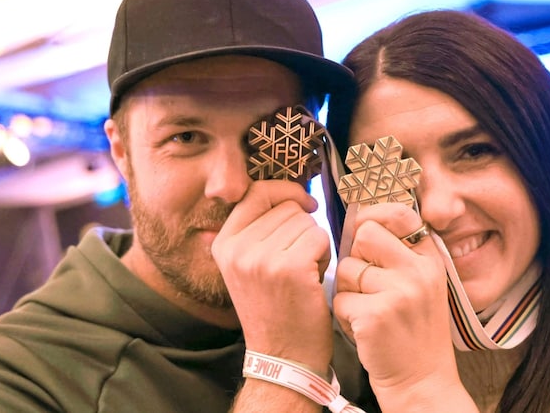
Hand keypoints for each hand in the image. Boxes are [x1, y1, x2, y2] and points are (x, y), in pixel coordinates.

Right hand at [212, 180, 332, 372]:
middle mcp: (237, 248)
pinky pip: (319, 237)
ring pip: (306, 222)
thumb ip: (258, 230)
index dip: (285, 191)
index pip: (255, 192)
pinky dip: (325, 255)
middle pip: (286, 206)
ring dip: (314, 243)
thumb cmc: (276, 310)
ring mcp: (261, 258)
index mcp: (224, 244)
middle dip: (301, 229)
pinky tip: (314, 280)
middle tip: (296, 264)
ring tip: (303, 274)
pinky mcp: (289, 268)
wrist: (284, 358)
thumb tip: (290, 192)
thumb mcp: (249, 266)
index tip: (304, 203)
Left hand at [333, 202, 460, 405]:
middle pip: (364, 234)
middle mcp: (418, 271)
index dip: (373, 217)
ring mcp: (398, 293)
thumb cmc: (413, 330)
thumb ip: (399, 254)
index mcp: (430, 259)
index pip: (399, 214)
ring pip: (346, 268)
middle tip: (365, 283)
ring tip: (368, 310)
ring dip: (347, 290)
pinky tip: (364, 329)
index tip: (364, 231)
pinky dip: (344, 315)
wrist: (421, 381)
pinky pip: (340, 299)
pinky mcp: (376, 315)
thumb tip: (360, 222)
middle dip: (355, 256)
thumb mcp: (421, 285)